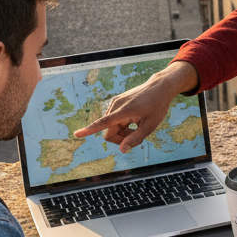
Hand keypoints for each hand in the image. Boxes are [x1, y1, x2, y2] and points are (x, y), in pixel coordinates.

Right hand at [74, 61, 198, 151]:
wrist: (160, 87)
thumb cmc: (157, 106)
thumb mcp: (151, 125)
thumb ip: (136, 138)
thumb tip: (121, 150)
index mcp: (123, 112)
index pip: (103, 124)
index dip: (89, 130)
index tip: (76, 134)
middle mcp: (116, 106)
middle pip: (109, 132)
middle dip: (120, 138)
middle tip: (136, 135)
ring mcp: (116, 102)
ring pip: (111, 126)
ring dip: (121, 131)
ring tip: (137, 126)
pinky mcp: (117, 101)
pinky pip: (114, 119)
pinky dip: (122, 124)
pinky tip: (134, 120)